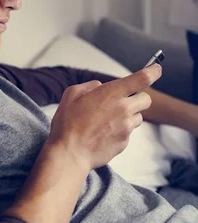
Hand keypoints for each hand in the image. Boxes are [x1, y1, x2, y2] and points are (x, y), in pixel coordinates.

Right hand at [47, 64, 161, 171]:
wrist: (70, 153)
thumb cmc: (68, 123)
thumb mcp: (72, 94)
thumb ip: (90, 86)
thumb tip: (100, 86)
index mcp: (112, 93)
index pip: (142, 79)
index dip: (153, 71)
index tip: (156, 69)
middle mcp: (123, 109)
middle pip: (146, 99)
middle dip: (137, 97)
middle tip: (123, 101)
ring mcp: (126, 127)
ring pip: (138, 117)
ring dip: (128, 116)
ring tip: (107, 121)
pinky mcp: (125, 142)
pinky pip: (128, 132)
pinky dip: (120, 131)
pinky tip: (103, 133)